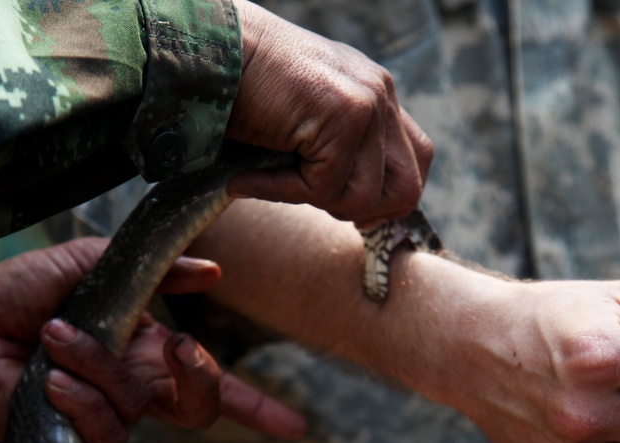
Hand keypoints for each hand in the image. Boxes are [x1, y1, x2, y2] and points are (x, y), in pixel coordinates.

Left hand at [0, 238, 305, 442]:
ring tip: (56, 338)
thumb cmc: (22, 295)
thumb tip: (212, 272)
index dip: (256, 409)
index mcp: (147, 350)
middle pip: (200, 407)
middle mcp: (136, 387)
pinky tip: (50, 379)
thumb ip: (155, 270)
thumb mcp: (92, 266)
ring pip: (141, 407)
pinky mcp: (75, 436)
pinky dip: (81, 400)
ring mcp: (107, 414)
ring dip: (100, 367)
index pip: (211, 384)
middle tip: (173, 343)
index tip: (295, 428)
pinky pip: (105, 430)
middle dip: (200, 375)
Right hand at [225, 0, 432, 223]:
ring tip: (270, 177)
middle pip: (407, 189)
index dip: (386, 198)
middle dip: (360, 211)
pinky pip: (324, 188)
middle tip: (311, 196)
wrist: (202, 51)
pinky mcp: (345, 113)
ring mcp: (368, 101)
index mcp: (376, 93)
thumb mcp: (303, 125)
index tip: (342, 205)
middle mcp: (380, 92)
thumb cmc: (238, 94)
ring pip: (364, 198)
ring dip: (313, 200)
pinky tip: (248, 177)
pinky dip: (281, 192)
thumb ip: (340, 153)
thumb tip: (367, 213)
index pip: (417, 161)